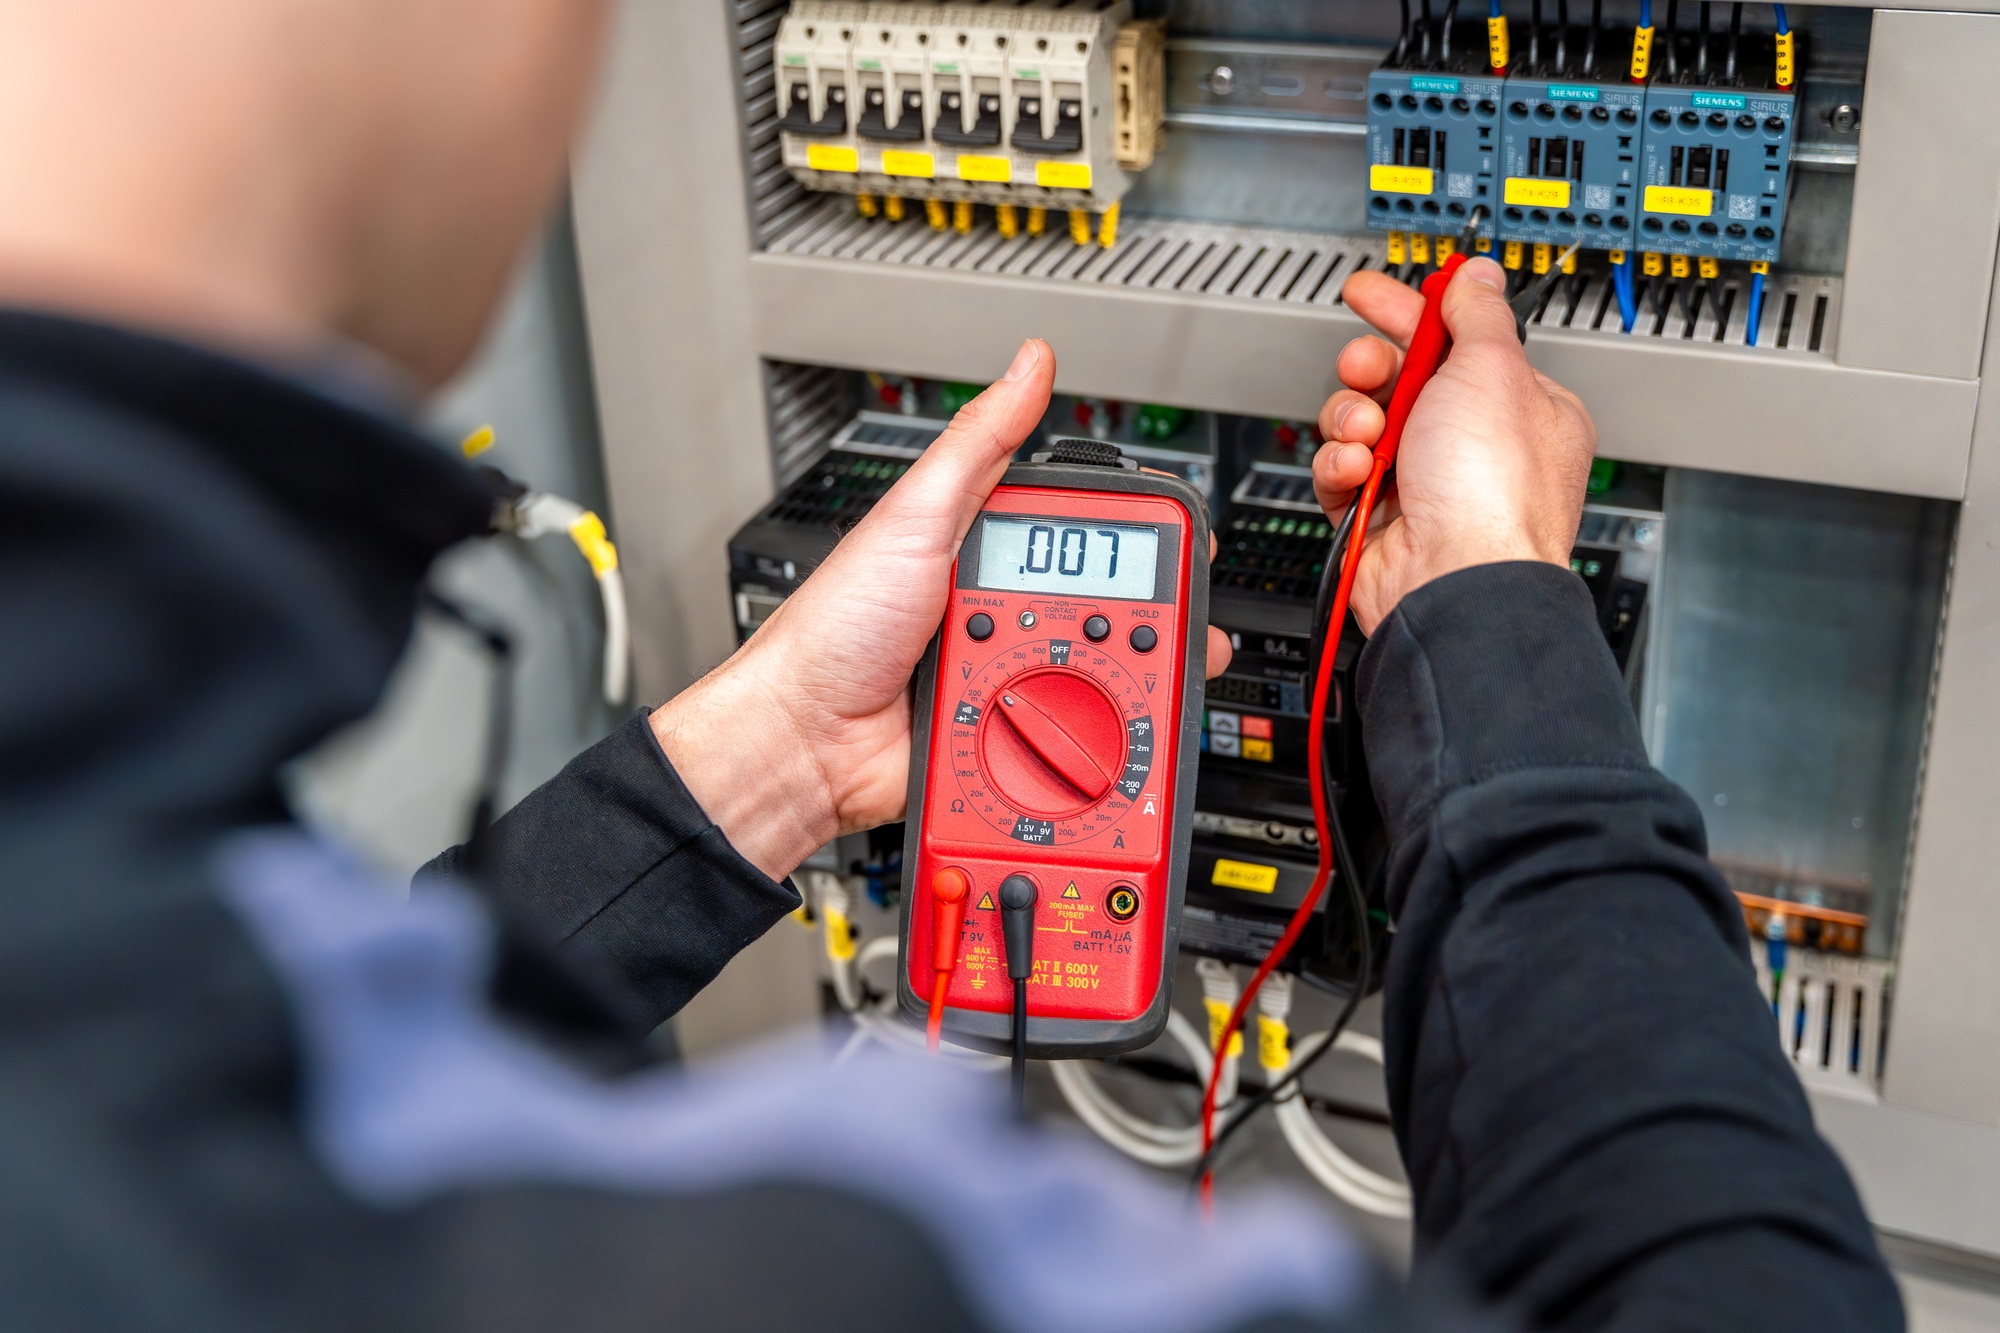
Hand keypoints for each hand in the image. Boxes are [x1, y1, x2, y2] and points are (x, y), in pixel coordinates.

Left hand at [651, 339, 1233, 879]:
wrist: (805, 739)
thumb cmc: (836, 628)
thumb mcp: (915, 515)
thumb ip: (979, 442)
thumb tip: (1031, 363)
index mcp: (979, 549)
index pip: (1078, 535)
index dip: (1130, 540)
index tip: (1178, 544)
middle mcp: (997, 612)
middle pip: (1100, 611)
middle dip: (1143, 623)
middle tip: (1176, 627)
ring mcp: (1002, 678)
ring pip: (1091, 680)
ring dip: (1117, 686)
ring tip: (1139, 684)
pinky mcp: (1002, 739)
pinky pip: (1062, 740)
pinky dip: (1083, 741)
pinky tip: (1097, 735)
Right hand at [1313, 258, 1596, 632]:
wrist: (1453, 577)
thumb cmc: (1491, 490)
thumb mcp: (1493, 368)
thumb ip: (1477, 314)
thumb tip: (1475, 277)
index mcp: (1516, 407)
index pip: (1457, 342)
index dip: (1411, 312)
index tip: (1372, 294)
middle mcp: (1472, 446)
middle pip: (1400, 379)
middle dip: (1372, 369)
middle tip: (1365, 366)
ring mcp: (1423, 481)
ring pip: (1362, 422)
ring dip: (1353, 418)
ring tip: (1368, 434)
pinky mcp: (1377, 515)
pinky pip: (1341, 471)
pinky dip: (1342, 466)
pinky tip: (1357, 471)